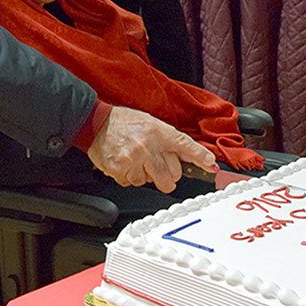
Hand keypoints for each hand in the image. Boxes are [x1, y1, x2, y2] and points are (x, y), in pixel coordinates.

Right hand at [87, 105, 215, 191]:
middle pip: (171, 175)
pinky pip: (133, 183)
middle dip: (167, 175)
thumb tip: (185, 158)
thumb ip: (167, 140)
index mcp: (157, 131)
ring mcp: (134, 159)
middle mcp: (148, 146)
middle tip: (156, 165)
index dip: (199, 156)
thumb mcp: (150, 123)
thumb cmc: (123, 122)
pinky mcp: (120, 170)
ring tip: (135, 159)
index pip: (184, 145)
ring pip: (150, 181)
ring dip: (145, 174)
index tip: (210, 164)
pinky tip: (124, 163)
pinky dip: (130, 176)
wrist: (96, 124)